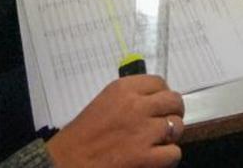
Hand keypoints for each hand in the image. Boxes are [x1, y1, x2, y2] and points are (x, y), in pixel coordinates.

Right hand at [47, 74, 183, 167]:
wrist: (66, 162)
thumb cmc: (81, 135)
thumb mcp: (105, 102)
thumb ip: (130, 97)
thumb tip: (155, 100)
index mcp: (124, 89)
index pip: (159, 82)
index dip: (162, 94)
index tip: (159, 104)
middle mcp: (137, 106)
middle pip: (174, 101)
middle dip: (173, 111)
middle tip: (166, 121)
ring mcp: (143, 132)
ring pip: (177, 126)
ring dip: (171, 135)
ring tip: (160, 141)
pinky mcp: (145, 158)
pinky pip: (173, 152)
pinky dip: (168, 156)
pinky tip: (158, 157)